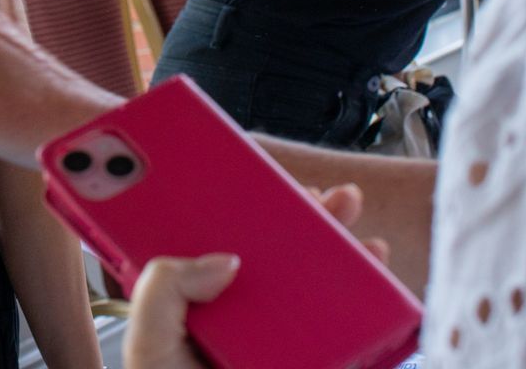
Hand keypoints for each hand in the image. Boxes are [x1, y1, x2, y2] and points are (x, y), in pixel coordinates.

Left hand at [123, 187, 387, 368]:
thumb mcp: (148, 348)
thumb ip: (164, 290)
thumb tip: (225, 257)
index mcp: (196, 307)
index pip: (219, 244)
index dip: (241, 208)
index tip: (261, 175)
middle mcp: (242, 323)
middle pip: (276, 260)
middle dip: (304, 221)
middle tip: (325, 195)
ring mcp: (282, 348)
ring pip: (317, 291)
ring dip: (341, 254)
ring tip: (354, 227)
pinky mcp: (316, 364)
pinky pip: (348, 336)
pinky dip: (369, 308)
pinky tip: (377, 283)